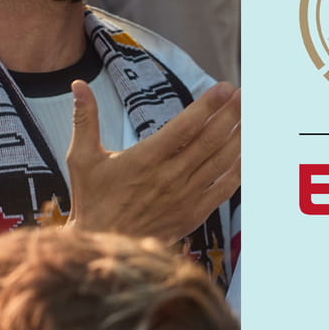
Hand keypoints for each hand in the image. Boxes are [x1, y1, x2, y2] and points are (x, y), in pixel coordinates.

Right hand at [65, 80, 240, 242]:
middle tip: (244, 96)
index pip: (184, 126)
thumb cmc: (92, 199)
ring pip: (220, 162)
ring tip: (251, 117)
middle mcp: (169, 176)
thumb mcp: (82, 157)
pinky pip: (223, 189)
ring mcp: (185, 196)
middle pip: (209, 140)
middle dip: (230, 115)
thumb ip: (84, 119)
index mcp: (145, 159)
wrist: (102, 243)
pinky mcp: (193, 213)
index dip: (207, 105)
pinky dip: (238, 170)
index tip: (223, 88)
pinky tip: (247, 155)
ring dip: (238, 138)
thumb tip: (77, 85)